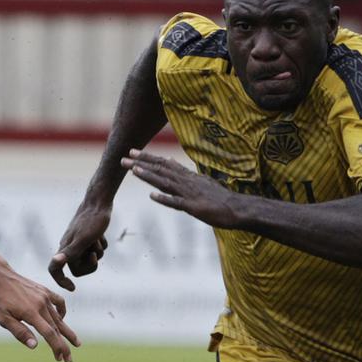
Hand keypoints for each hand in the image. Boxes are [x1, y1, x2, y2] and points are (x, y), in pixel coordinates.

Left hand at [0, 268, 79, 361]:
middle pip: (57, 329)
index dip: (57, 347)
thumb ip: (20, 332)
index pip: (49, 334)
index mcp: (31, 313)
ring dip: (67, 332)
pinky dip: (62, 312)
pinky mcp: (44, 291)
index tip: (60, 358)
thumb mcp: (3, 319)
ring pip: (59, 318)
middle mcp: (41, 305)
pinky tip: (63, 319)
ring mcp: (45, 297)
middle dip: (64, 345)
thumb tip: (35, 346)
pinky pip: (59, 302)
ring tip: (76, 343)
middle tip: (69, 359)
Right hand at [48, 205, 109, 291]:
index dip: (61, 281)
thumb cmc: (91, 221)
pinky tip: (101, 235)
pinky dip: (101, 245)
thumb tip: (54, 262)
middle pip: (78, 268)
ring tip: (98, 240)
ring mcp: (79, 242)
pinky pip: (96, 250)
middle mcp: (69, 246)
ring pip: (89, 259)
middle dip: (90, 264)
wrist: (99, 203)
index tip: (73, 288)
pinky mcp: (88, 238)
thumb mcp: (83, 240)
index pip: (55, 269)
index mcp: (65, 248)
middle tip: (95, 254)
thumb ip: (70, 253)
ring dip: (97, 253)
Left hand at [122, 149, 236, 226]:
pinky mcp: (194, 208)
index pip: (164, 164)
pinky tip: (152, 196)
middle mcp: (186, 182)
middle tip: (124, 158)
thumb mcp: (200, 181)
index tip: (133, 152)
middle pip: (161, 170)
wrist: (238, 208)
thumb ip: (184, 173)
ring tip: (134, 171)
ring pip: (166, 183)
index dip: (147, 158)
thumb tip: (170, 161)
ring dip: (150, 177)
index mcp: (187, 177)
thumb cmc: (219, 197)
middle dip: (141, 164)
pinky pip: (177, 203)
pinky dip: (165, 199)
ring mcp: (190, 194)